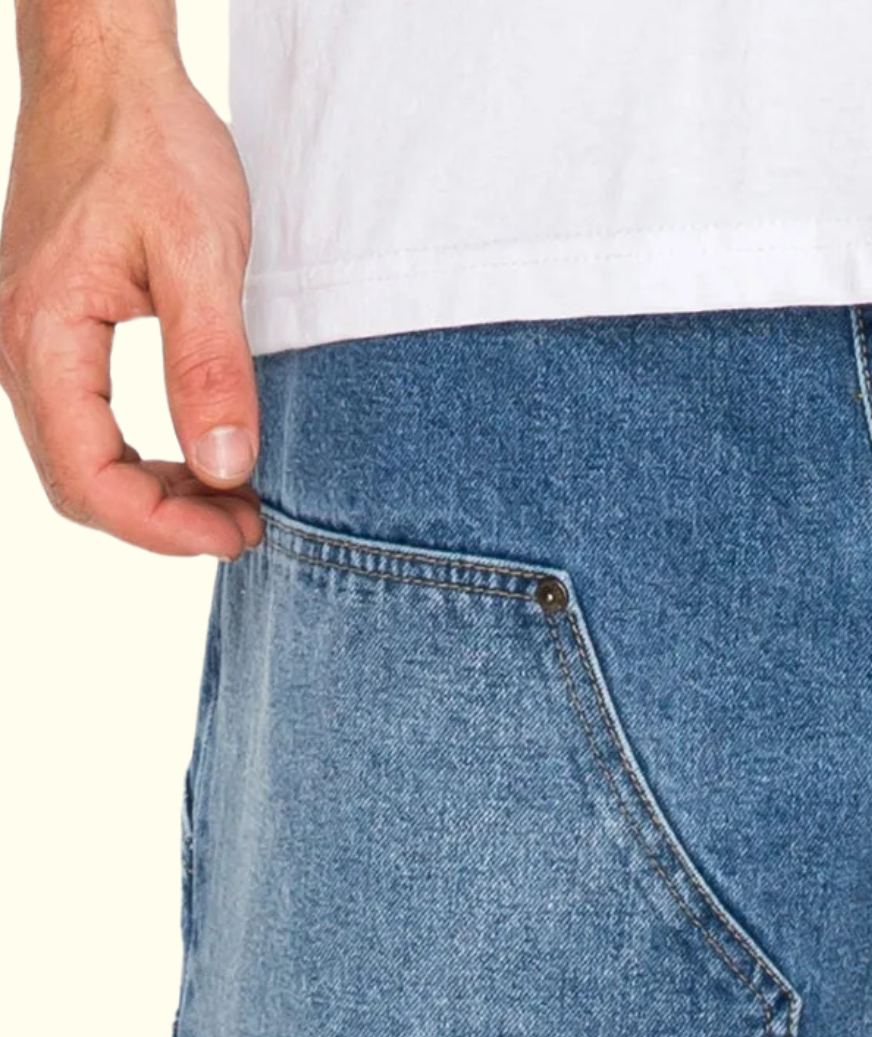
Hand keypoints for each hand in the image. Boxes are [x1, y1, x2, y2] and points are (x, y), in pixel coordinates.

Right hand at [1, 19, 260, 556]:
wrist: (106, 69)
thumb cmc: (150, 142)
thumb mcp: (201, 252)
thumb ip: (209, 364)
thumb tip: (224, 467)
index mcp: (42, 333)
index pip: (89, 482)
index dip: (165, 529)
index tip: (239, 531)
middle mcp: (18, 346)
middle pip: (78, 487)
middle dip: (164, 524)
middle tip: (247, 524)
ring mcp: (29, 341)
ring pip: (80, 464)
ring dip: (155, 497)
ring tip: (234, 498)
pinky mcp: (51, 332)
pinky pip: (84, 427)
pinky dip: (141, 461)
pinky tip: (200, 457)